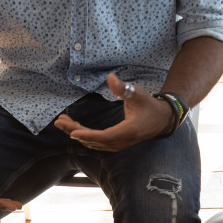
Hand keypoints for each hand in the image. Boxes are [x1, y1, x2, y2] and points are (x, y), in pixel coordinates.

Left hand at [54, 73, 174, 151]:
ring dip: (77, 133)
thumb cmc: (149, 105)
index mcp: (128, 131)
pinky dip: (85, 136)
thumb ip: (123, 87)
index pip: (104, 136)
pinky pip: (98, 143)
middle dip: (75, 131)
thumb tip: (110, 77)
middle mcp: (122, 141)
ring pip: (94, 143)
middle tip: (59, 121)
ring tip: (63, 122)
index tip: (72, 132)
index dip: (88, 135)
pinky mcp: (117, 144)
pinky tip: (75, 129)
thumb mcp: (138, 93)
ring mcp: (119, 145)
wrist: (162, 119)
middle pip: (95, 140)